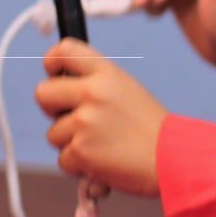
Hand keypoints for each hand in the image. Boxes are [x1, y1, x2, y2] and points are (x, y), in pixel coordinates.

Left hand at [34, 39, 168, 195]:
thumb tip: (61, 87)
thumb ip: (96, 84)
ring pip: (53, 133)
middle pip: (42, 93)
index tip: (53, 74)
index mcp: (106, 74)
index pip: (65, 50)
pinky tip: (103, 163)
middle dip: (52, 110)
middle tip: (73, 120)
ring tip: (102, 146)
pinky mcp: (81, 150)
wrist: (173, 160)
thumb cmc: (151, 130)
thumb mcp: (127, 90)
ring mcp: (84, 121)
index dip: (51, 62)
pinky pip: (63, 159)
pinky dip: (79, 166)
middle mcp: (92, 92)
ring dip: (71, 144)